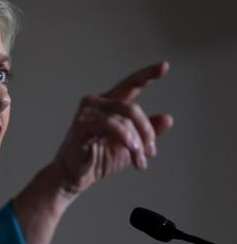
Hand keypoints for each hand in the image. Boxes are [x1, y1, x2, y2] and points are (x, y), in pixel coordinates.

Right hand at [52, 62, 173, 195]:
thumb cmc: (98, 159)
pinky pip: (111, 124)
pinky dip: (126, 137)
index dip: (147, 74)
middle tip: (150, 152)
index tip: (165, 65)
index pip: (130, 85)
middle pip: (131, 107)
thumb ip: (147, 132)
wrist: (75, 177)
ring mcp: (87, 113)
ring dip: (137, 140)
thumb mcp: (130, 146)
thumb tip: (168, 118)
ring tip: (140, 160)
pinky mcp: (81, 125)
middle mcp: (96, 104)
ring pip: (124, 117)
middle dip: (146, 131)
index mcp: (108, 105)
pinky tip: (132, 149)